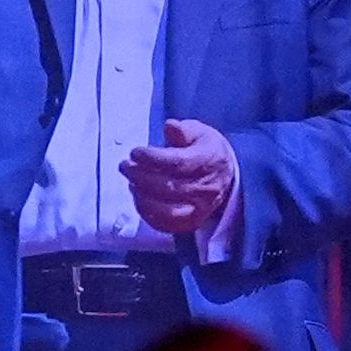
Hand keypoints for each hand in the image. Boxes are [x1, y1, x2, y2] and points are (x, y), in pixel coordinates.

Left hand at [120, 118, 238, 242]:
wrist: (226, 175)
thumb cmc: (206, 151)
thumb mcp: (199, 133)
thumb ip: (183, 130)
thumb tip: (170, 126)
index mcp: (208, 162)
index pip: (177, 163)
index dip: (152, 158)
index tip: (135, 152)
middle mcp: (206, 188)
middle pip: (168, 187)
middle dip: (140, 176)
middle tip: (125, 166)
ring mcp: (199, 208)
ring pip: (167, 209)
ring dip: (142, 197)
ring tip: (131, 182)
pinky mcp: (191, 222)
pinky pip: (166, 224)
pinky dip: (147, 213)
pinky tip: (139, 198)